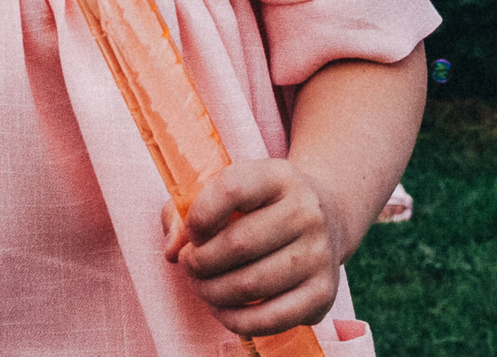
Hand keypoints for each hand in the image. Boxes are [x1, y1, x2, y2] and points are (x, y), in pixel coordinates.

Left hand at [163, 159, 342, 339]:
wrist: (326, 217)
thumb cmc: (261, 205)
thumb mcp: (229, 189)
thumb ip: (186, 211)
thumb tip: (171, 250)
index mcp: (279, 177)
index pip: (231, 189)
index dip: (199, 216)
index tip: (191, 232)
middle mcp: (306, 212)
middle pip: (238, 244)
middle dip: (200, 263)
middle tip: (189, 266)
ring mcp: (319, 254)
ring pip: (251, 285)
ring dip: (212, 293)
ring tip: (202, 286)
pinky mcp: (323, 293)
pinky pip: (272, 318)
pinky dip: (237, 320)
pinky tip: (222, 309)